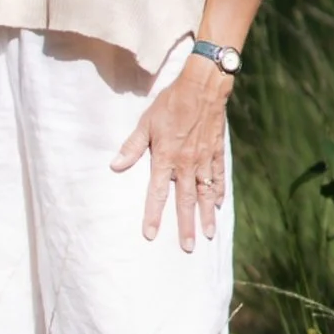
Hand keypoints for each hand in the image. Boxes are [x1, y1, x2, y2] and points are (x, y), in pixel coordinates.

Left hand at [112, 57, 229, 251]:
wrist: (202, 86)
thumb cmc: (170, 103)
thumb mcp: (146, 122)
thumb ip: (132, 147)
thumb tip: (114, 167)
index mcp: (166, 157)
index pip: (158, 193)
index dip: (153, 215)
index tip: (151, 234)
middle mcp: (187, 163)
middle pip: (185, 200)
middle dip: (186, 225)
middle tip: (187, 247)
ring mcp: (204, 159)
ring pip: (205, 193)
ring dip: (206, 215)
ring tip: (208, 235)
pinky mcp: (217, 152)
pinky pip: (218, 177)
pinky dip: (218, 192)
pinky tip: (217, 205)